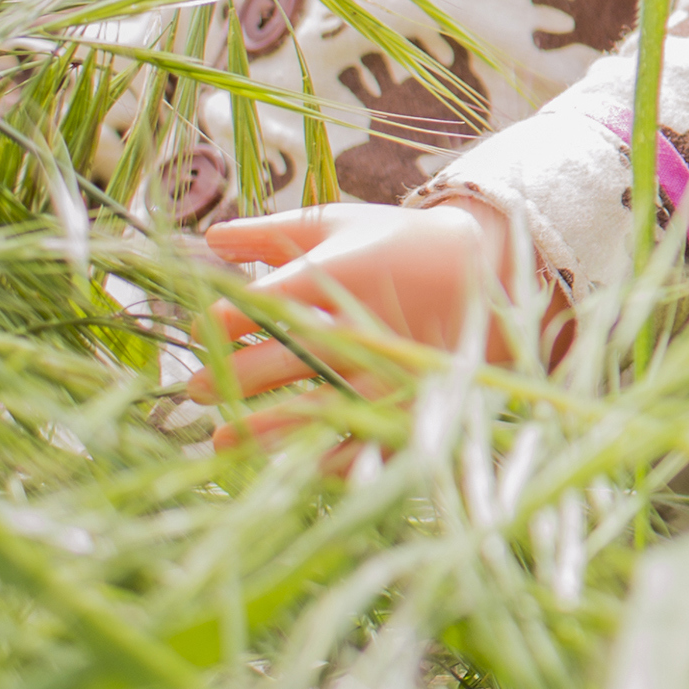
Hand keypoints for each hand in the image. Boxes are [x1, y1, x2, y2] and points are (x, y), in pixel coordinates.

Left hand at [196, 198, 533, 430]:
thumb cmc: (402, 242)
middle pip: (275, 361)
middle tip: (197, 391)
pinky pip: (362, 444)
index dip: (215, 324)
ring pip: (310, 410)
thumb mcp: (340, 225)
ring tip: (224, 440)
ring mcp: (388, 367)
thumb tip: (208, 235)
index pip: (253, 308)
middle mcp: (360, 323)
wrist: (492, 265)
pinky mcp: (413, 401)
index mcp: (336, 274)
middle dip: (225, 380)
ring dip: (257, 431)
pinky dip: (320, 462)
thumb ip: (272, 233)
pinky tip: (289, 464)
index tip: (203, 333)